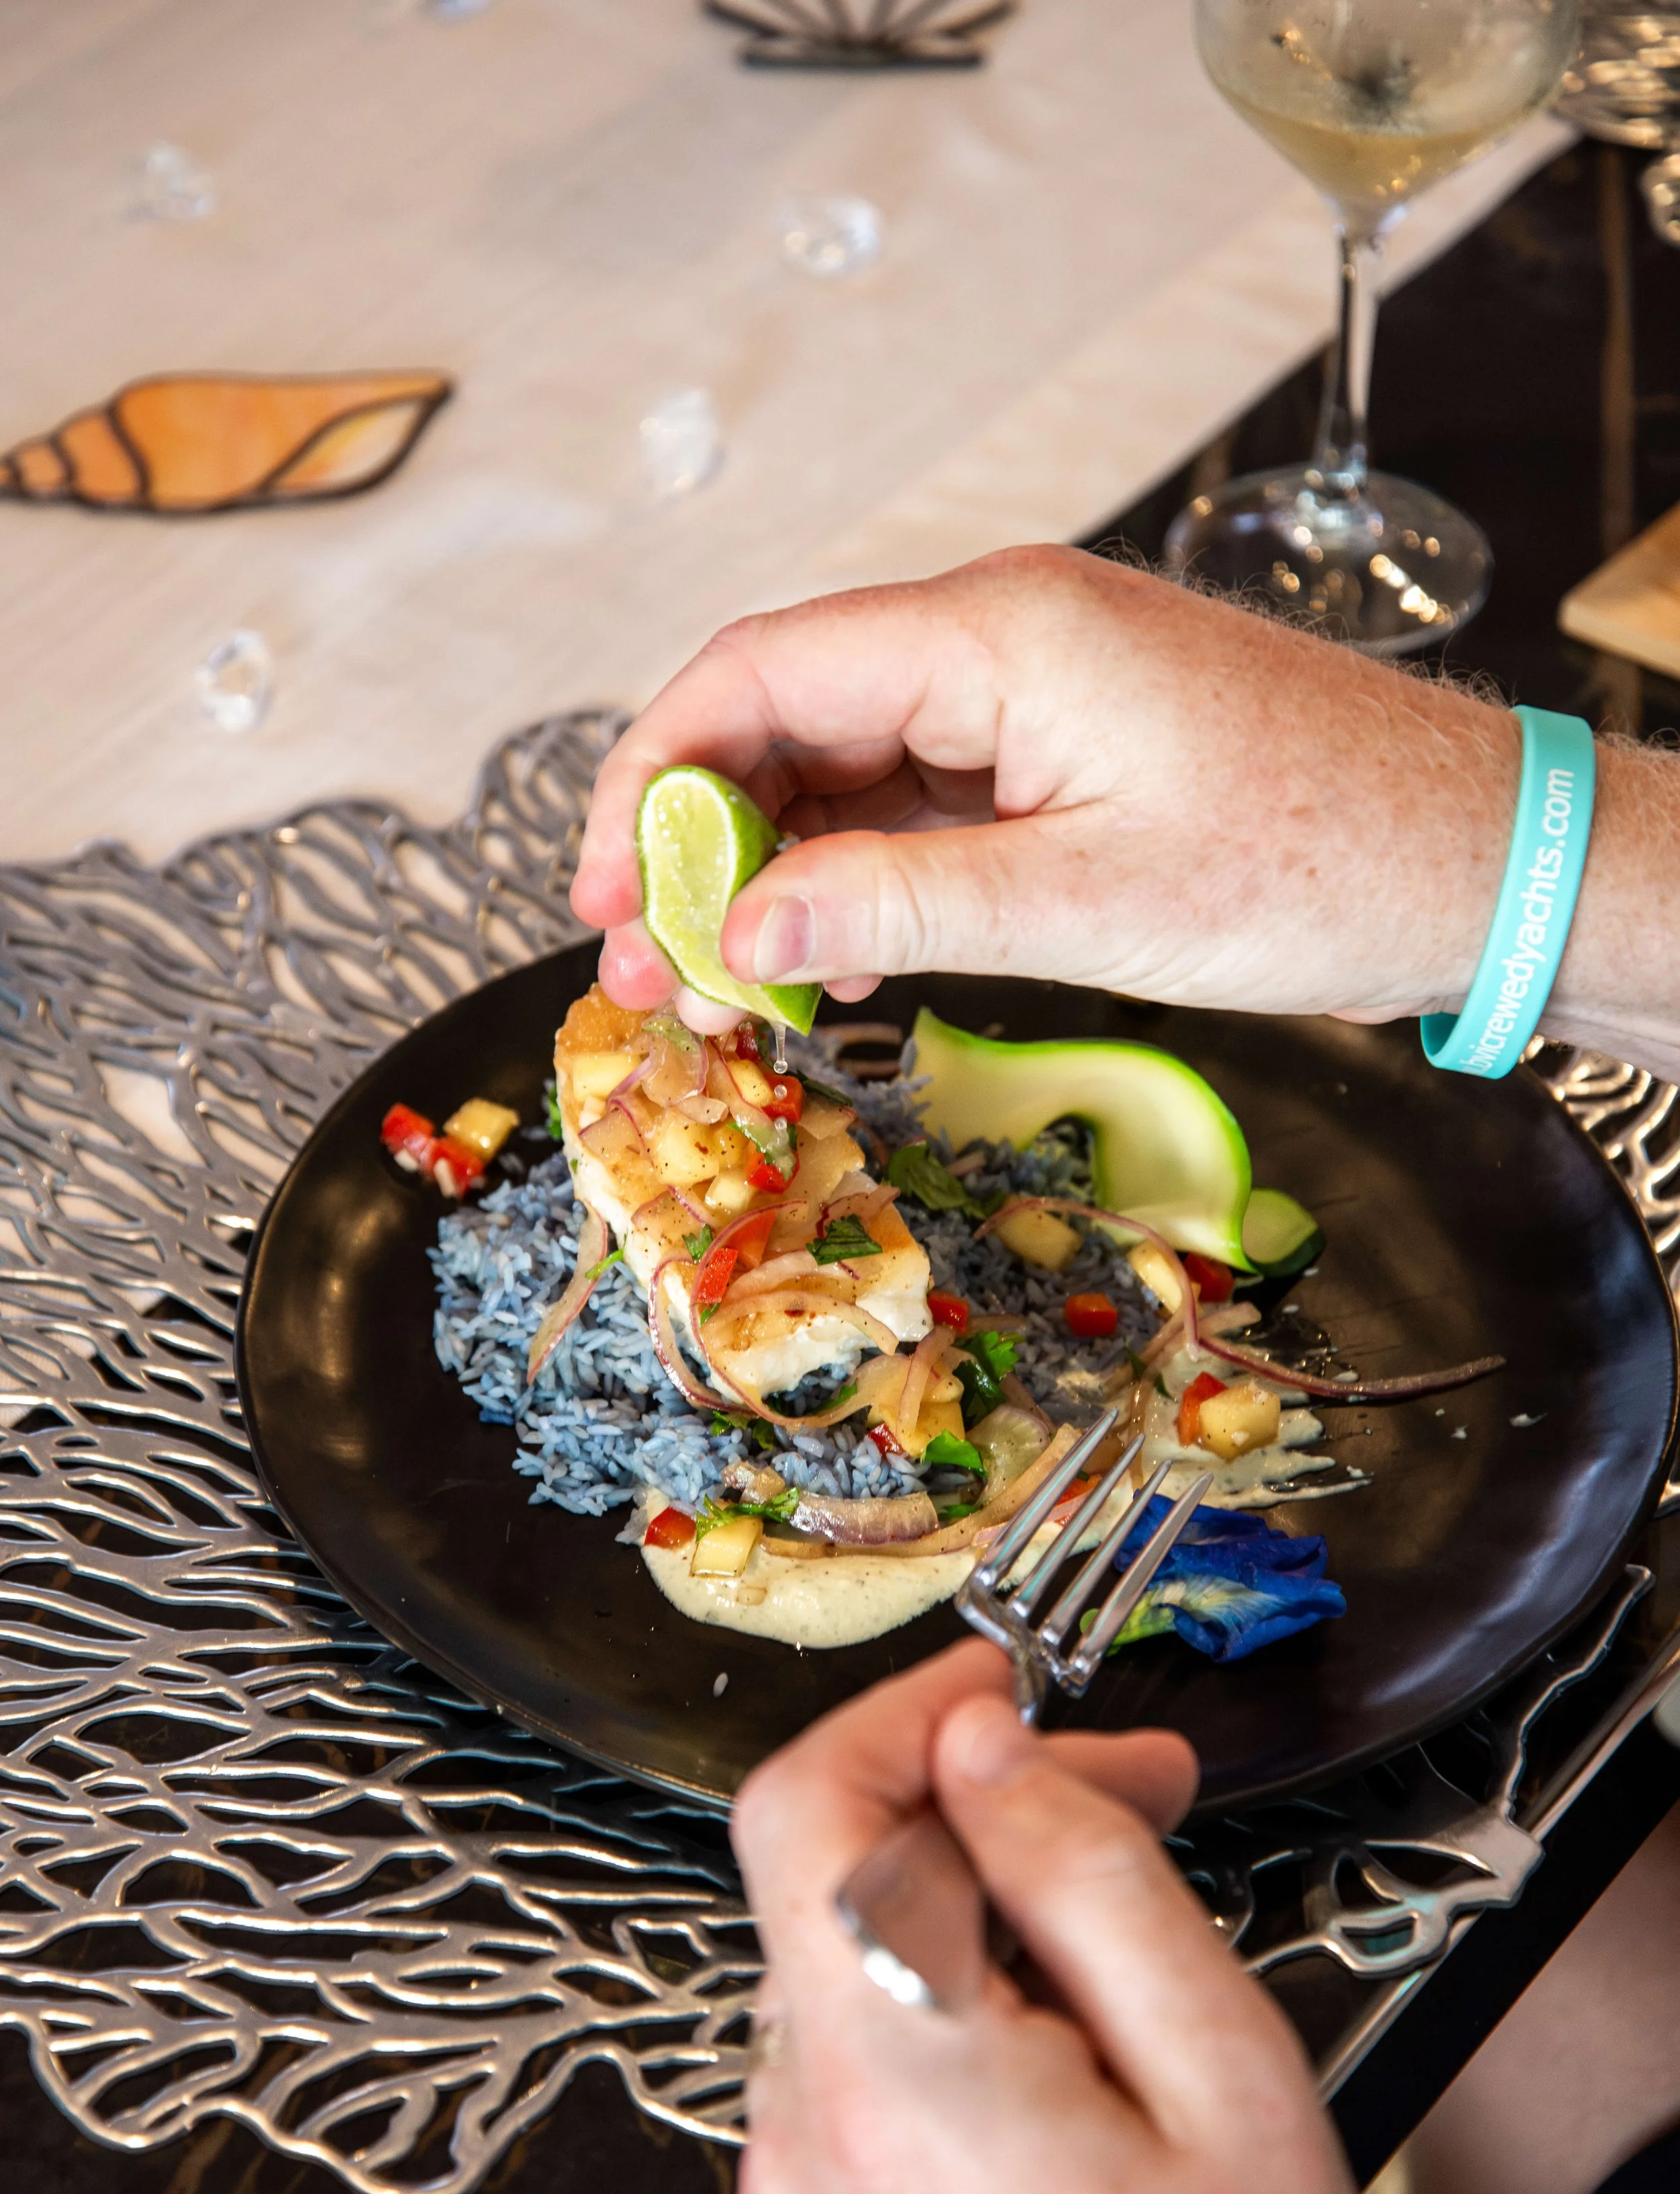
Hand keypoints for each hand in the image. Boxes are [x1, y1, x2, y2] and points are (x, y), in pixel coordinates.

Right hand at [571, 545, 1516, 1035]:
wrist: (1476, 861)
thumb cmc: (1319, 859)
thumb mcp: (1086, 901)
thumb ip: (894, 909)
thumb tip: (735, 937)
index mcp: (995, 631)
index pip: (756, 674)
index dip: (650, 781)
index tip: (599, 893)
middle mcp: (996, 637)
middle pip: (781, 721)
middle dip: (694, 847)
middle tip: (643, 977)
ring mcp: (1027, 694)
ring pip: (840, 770)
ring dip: (767, 876)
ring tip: (716, 997)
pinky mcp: (1058, 753)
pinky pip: (914, 804)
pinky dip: (853, 882)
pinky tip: (823, 970)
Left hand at [729, 1640, 1431, 2193]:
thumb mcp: (1223, 2078)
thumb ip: (1088, 1874)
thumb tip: (990, 1743)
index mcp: (896, 2081)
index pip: (802, 1805)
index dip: (901, 1708)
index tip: (997, 1685)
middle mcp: (799, 2151)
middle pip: (840, 1889)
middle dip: (982, 1818)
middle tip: (1136, 1802)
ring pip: (851, 1982)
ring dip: (972, 1931)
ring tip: (1126, 1980)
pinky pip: (850, 2088)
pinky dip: (941, 2035)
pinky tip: (1066, 2080)